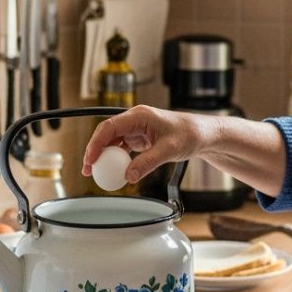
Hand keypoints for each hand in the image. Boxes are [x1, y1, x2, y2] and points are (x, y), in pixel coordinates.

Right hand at [82, 105, 215, 183]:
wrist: (203, 135)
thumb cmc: (190, 134)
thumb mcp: (169, 150)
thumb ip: (148, 162)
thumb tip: (128, 176)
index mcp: (139, 115)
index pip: (109, 127)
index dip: (96, 143)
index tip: (90, 160)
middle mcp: (135, 120)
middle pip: (106, 134)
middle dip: (94, 151)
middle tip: (88, 170)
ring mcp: (137, 129)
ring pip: (112, 142)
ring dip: (103, 156)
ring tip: (96, 173)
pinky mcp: (140, 139)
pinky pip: (122, 149)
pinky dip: (116, 159)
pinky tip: (113, 171)